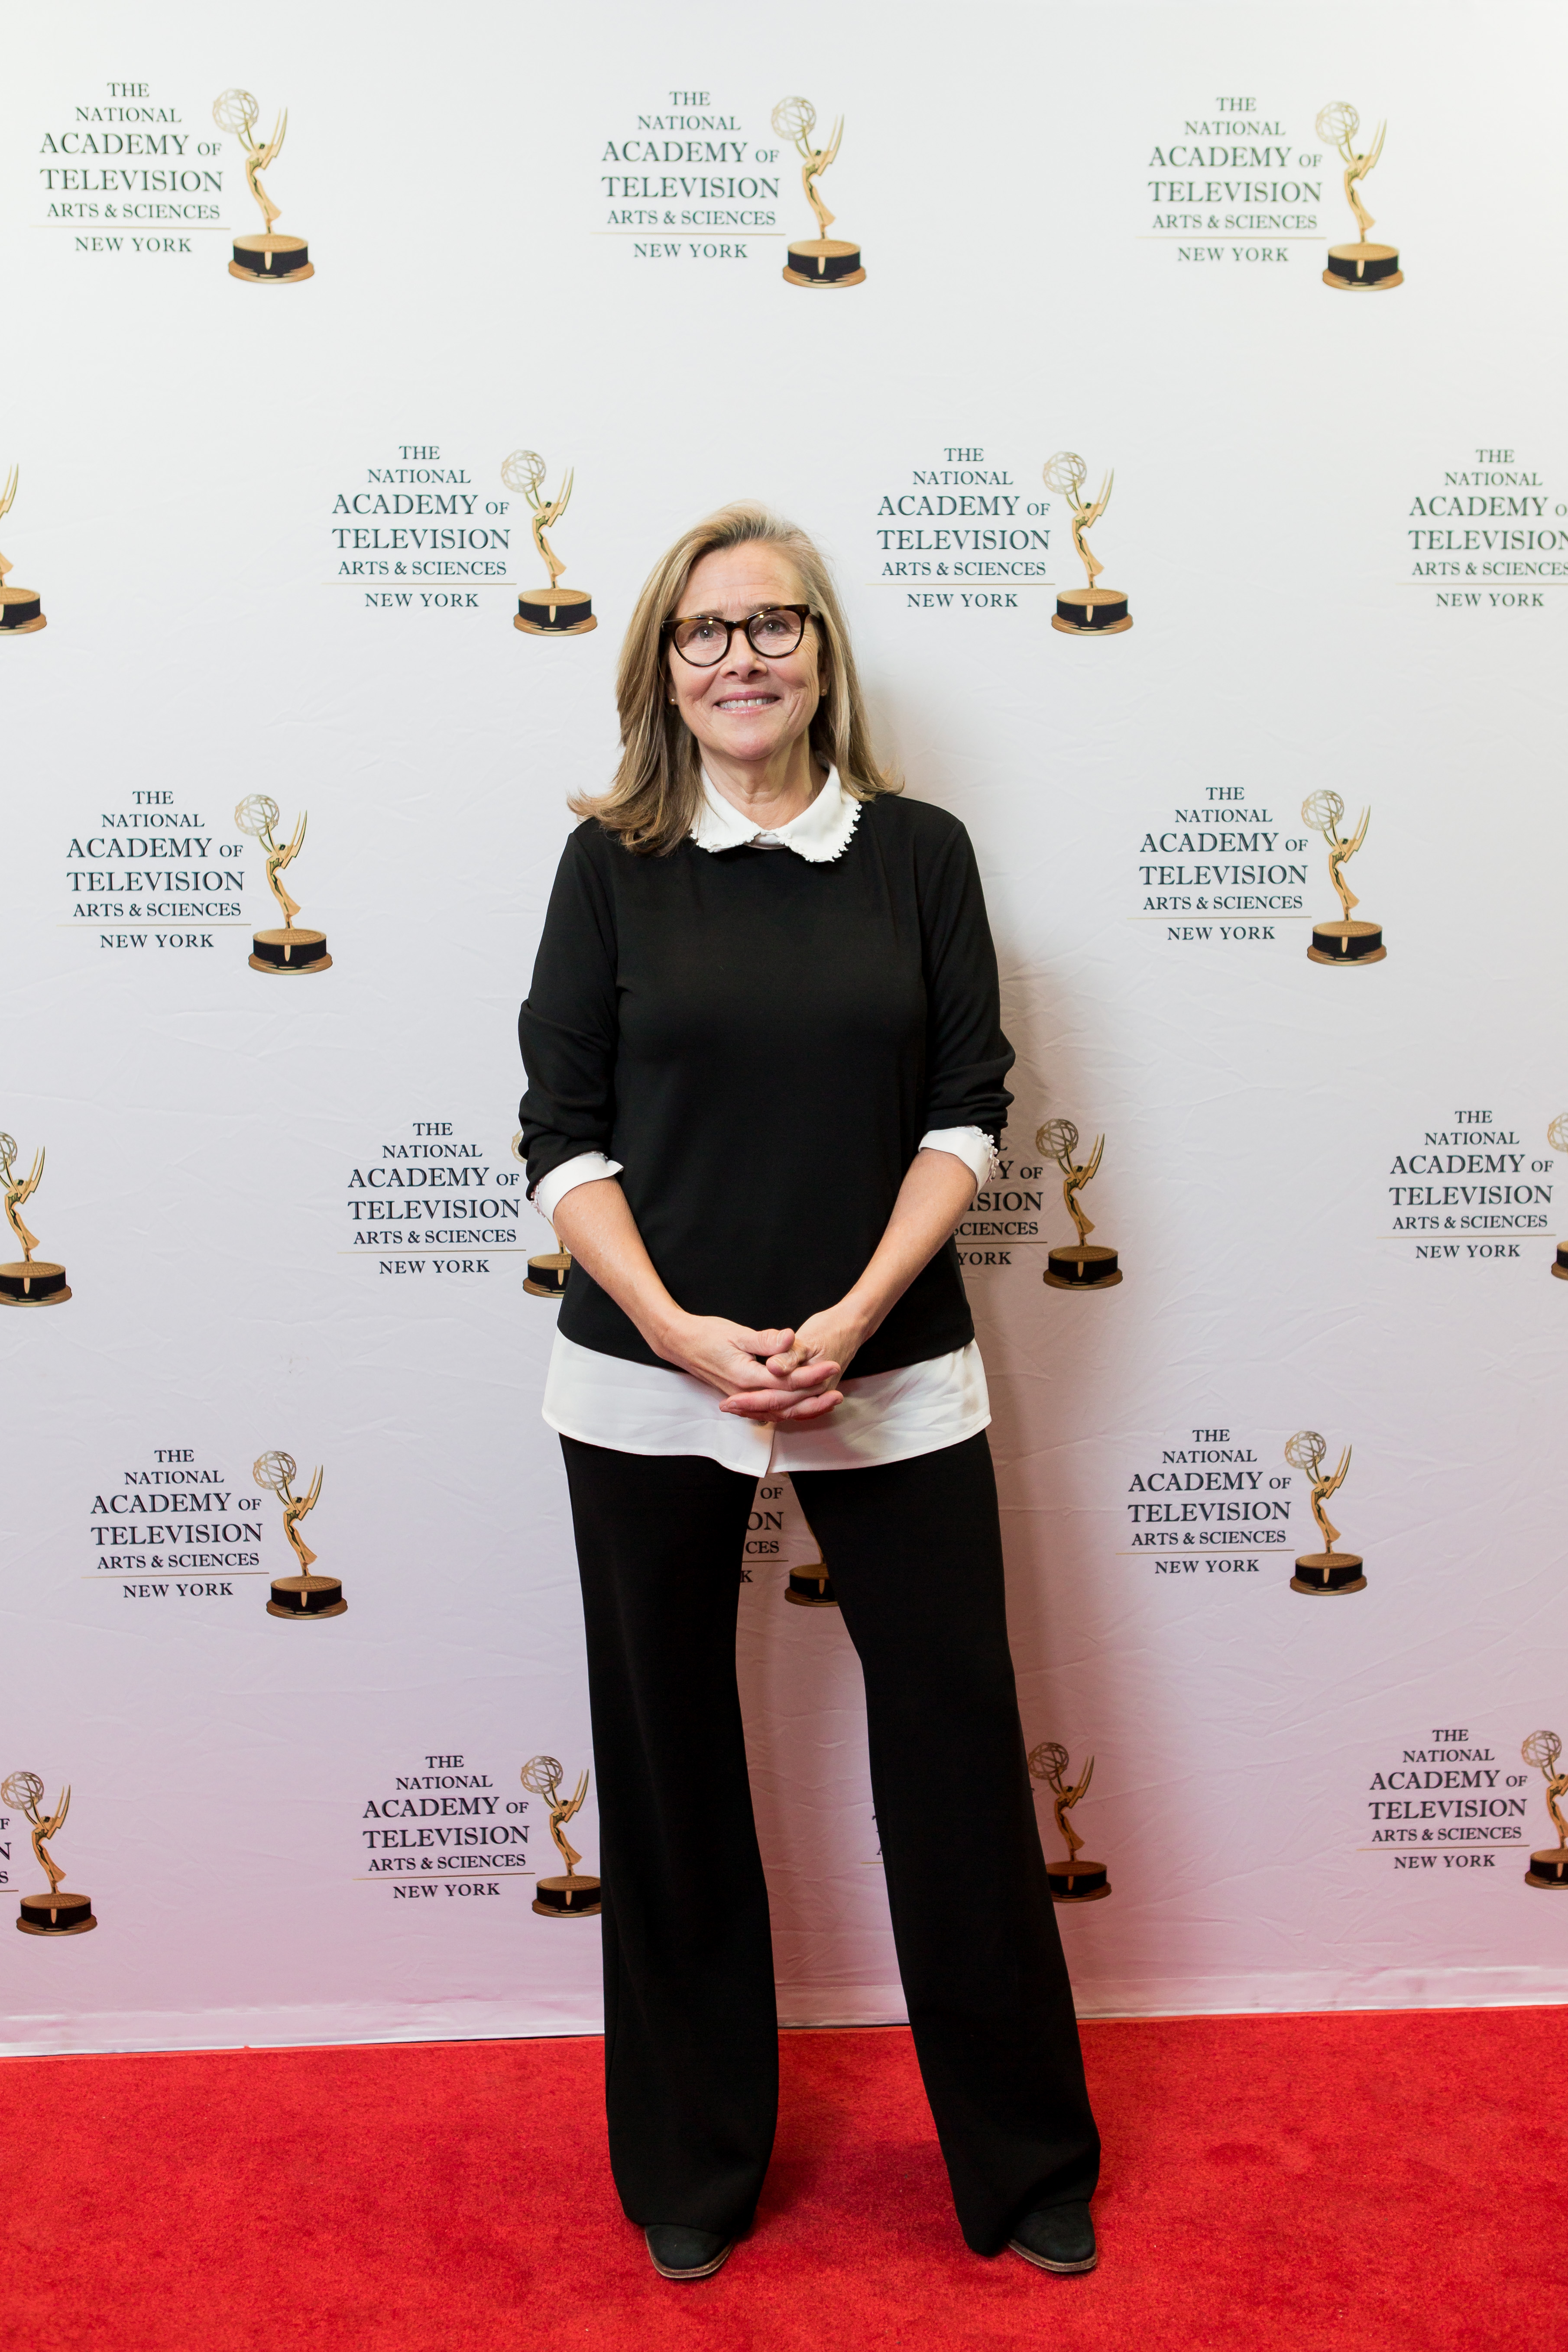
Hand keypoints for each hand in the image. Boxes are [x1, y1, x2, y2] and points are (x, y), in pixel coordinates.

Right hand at [655, 1313, 844, 1422]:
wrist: (679, 1343)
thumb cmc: (706, 1334)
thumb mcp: (736, 1332)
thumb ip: (765, 1340)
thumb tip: (789, 1338)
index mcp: (745, 1377)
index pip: (786, 1382)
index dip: (812, 1375)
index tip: (832, 1365)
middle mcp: (744, 1393)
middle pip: (786, 1404)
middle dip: (814, 1399)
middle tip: (839, 1393)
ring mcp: (741, 1398)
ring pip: (778, 1412)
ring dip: (804, 1409)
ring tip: (827, 1403)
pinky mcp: (740, 1397)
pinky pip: (768, 1411)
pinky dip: (787, 1410)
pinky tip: (801, 1406)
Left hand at [740, 1303, 870, 1422]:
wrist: (854, 1325)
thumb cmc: (832, 1328)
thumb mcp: (809, 1337)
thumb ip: (790, 1355)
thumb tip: (774, 1367)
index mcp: (811, 1380)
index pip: (776, 1398)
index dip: (751, 1401)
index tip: (730, 1402)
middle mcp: (815, 1392)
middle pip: (779, 1409)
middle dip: (751, 1409)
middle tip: (726, 1407)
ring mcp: (817, 1394)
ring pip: (785, 1411)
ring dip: (761, 1411)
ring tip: (737, 1409)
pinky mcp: (816, 1391)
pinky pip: (793, 1407)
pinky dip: (775, 1408)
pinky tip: (761, 1407)